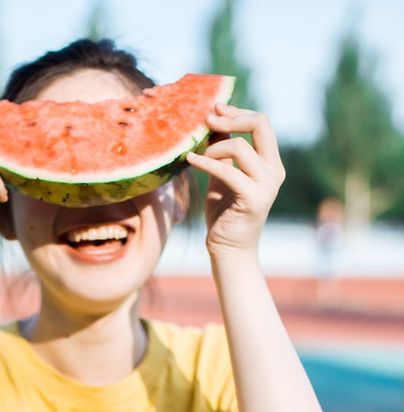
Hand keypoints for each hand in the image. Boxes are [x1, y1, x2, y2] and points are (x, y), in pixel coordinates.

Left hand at [185, 104, 284, 257]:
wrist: (228, 249)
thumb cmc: (224, 214)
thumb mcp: (223, 175)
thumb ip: (224, 150)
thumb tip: (215, 120)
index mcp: (270, 163)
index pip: (261, 123)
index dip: (237, 111)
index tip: (214, 108)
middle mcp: (274, 171)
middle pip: (261, 123)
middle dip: (232, 116)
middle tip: (207, 119)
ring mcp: (267, 185)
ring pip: (240, 146)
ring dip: (214, 147)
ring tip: (198, 156)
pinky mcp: (254, 198)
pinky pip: (227, 170)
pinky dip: (205, 162)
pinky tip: (190, 160)